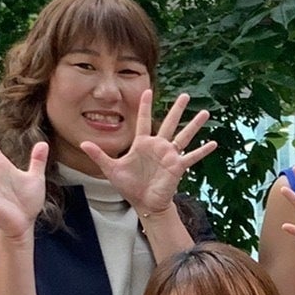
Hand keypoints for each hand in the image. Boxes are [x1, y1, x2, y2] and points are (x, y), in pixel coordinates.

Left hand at [86, 88, 215, 220]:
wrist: (143, 203)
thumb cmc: (129, 186)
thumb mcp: (111, 169)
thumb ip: (99, 155)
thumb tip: (82, 143)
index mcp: (142, 144)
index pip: (143, 120)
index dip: (144, 106)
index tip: (147, 91)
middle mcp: (158, 146)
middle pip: (169, 123)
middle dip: (177, 109)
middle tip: (186, 95)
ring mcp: (169, 155)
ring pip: (184, 136)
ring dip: (194, 125)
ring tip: (205, 113)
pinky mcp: (177, 167)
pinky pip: (191, 157)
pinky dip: (202, 151)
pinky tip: (213, 143)